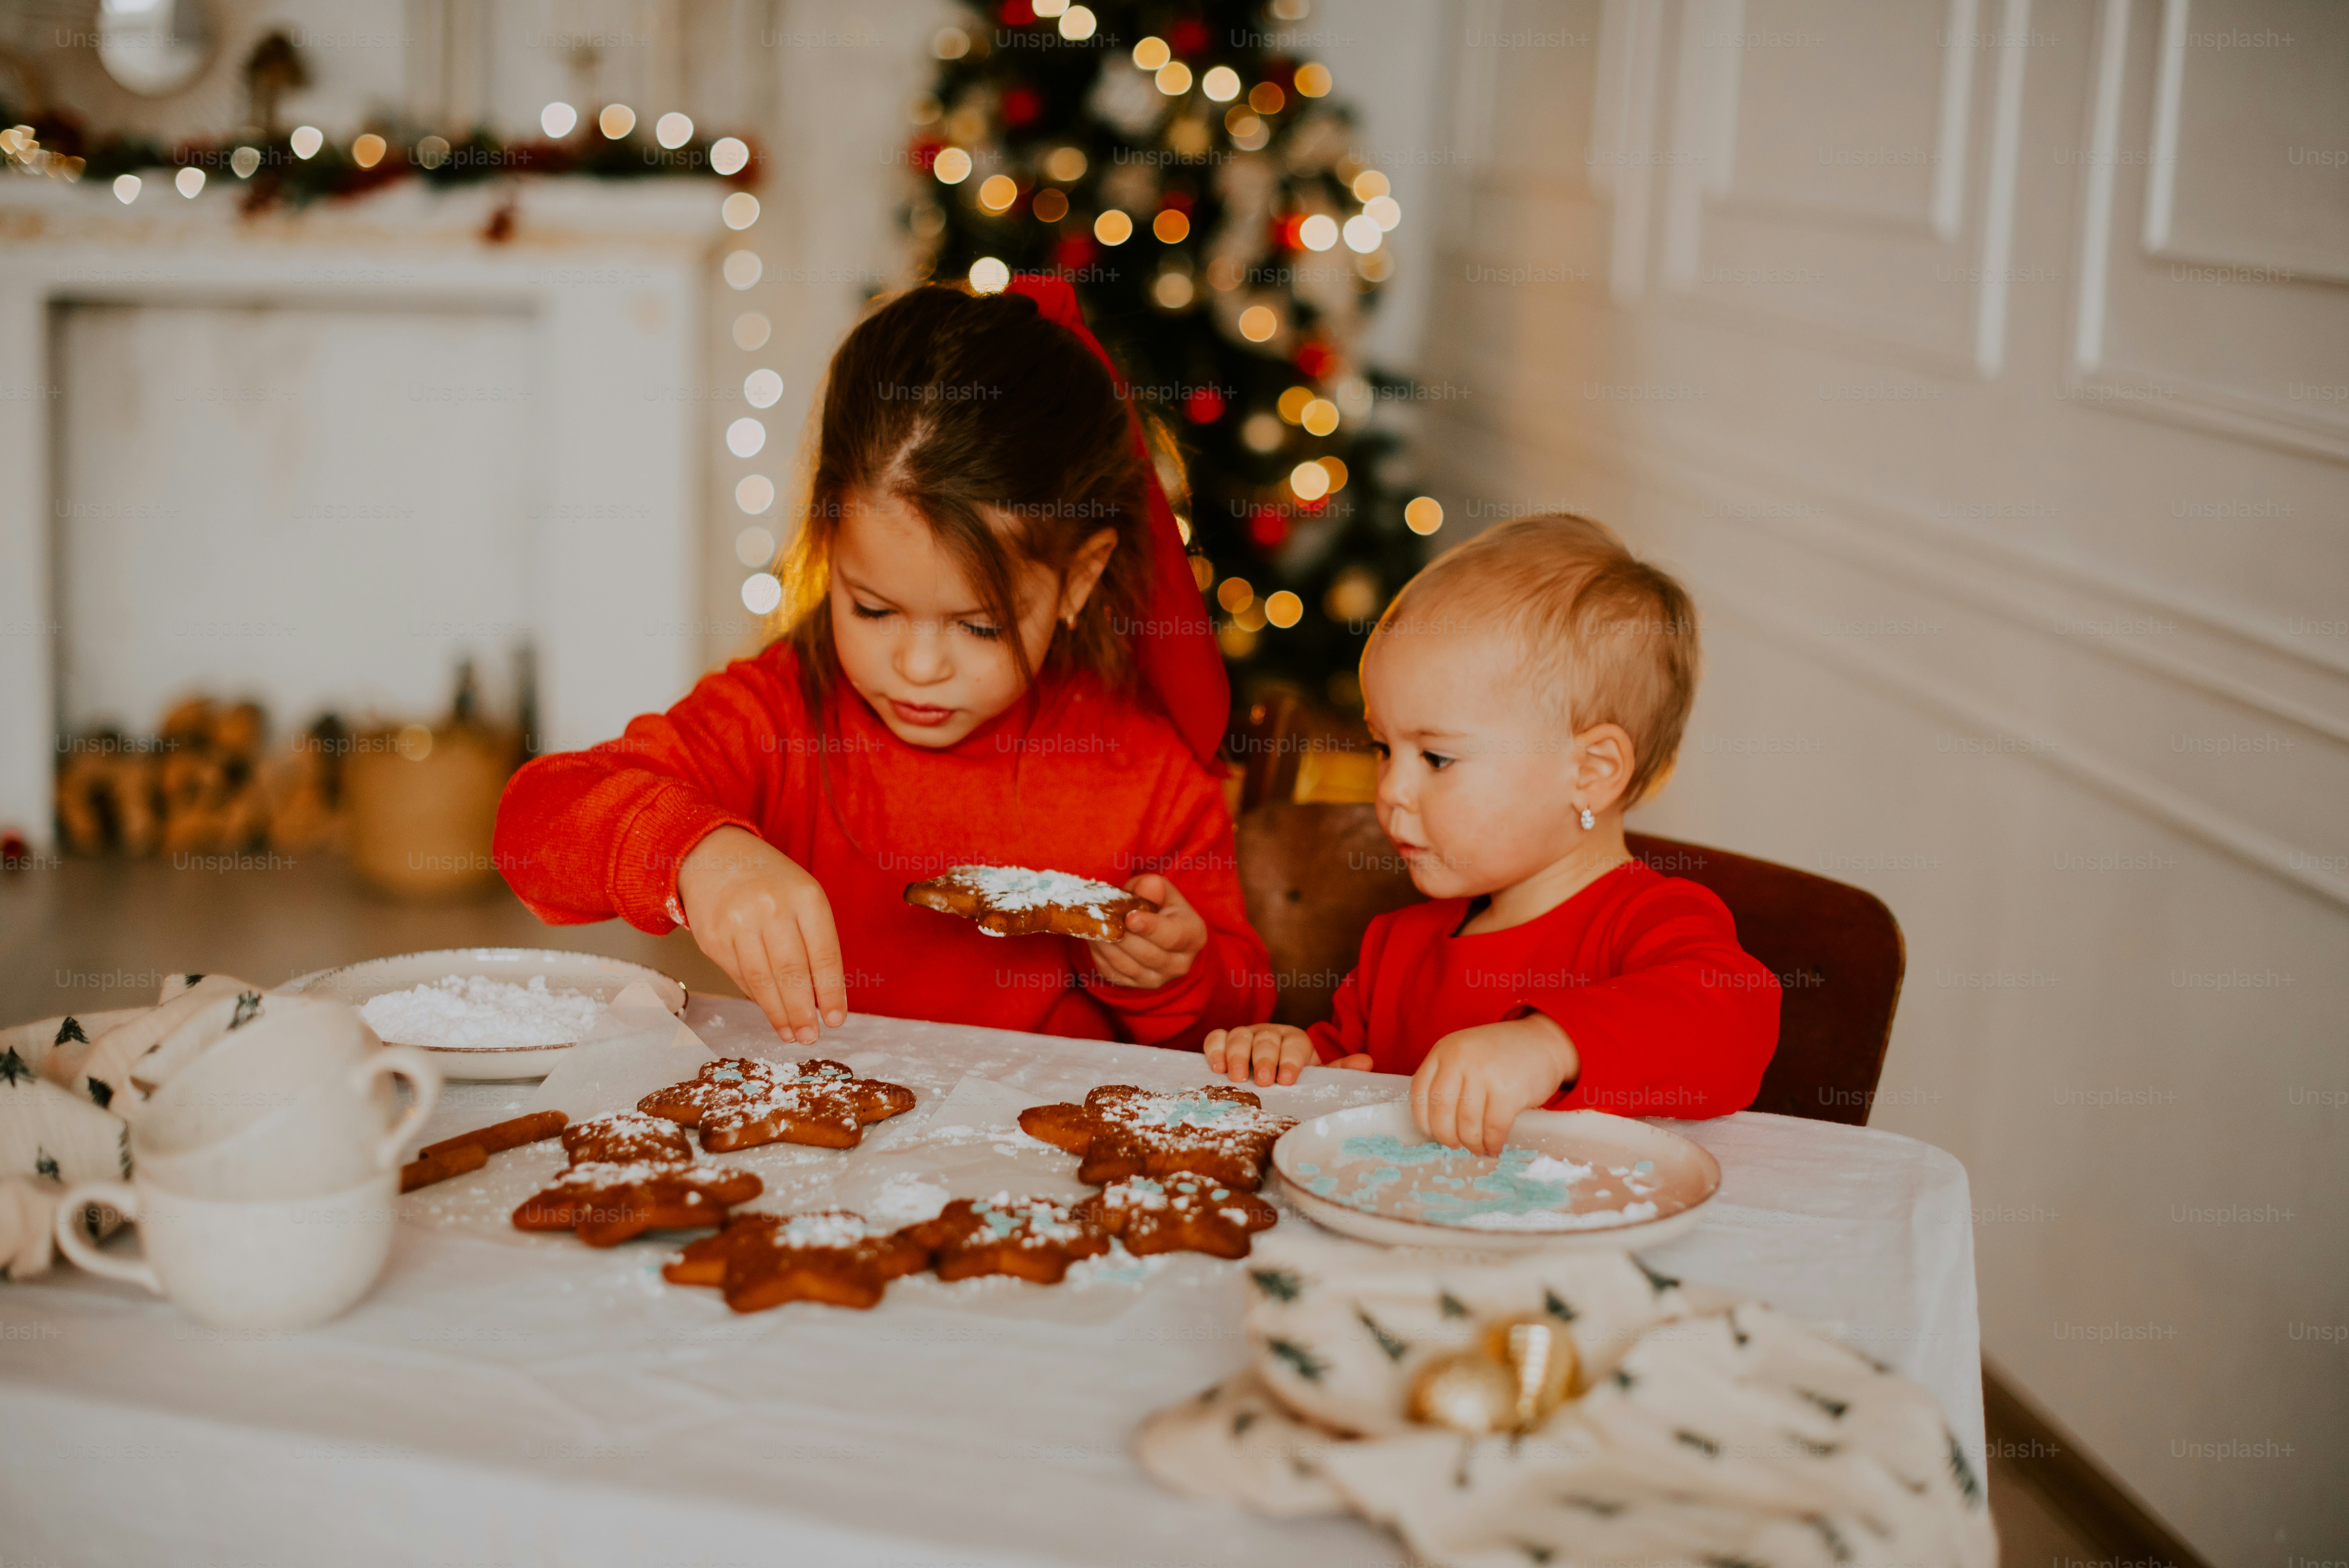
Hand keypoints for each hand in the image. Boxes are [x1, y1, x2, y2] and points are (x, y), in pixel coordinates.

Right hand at [674, 826, 845, 1044]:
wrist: (713, 856)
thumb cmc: (769, 882)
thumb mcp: (802, 897)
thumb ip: (815, 941)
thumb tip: (823, 999)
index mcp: (805, 896)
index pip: (824, 954)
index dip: (831, 992)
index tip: (836, 1020)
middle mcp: (771, 907)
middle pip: (792, 972)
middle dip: (803, 1012)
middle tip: (811, 1037)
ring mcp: (738, 922)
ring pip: (763, 980)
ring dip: (779, 1014)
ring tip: (791, 1034)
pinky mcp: (712, 938)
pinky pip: (739, 977)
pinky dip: (756, 998)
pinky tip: (769, 1011)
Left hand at [1089, 873, 1208, 989]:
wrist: (1158, 932)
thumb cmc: (1161, 907)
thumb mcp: (1163, 891)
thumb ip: (1154, 887)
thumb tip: (1146, 887)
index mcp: (1193, 937)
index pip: (1172, 936)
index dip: (1150, 927)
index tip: (1129, 918)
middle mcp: (1179, 964)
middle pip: (1146, 954)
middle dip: (1121, 935)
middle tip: (1101, 918)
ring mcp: (1157, 979)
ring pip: (1126, 966)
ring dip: (1106, 945)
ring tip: (1094, 926)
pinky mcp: (1136, 986)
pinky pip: (1113, 973)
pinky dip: (1100, 955)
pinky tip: (1095, 938)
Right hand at [1203, 1023, 1372, 1086]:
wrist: (1269, 1068)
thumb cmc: (1293, 1074)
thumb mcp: (1316, 1074)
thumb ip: (1338, 1070)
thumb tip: (1367, 1062)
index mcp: (1295, 1039)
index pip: (1295, 1043)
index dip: (1291, 1059)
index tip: (1287, 1079)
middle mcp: (1270, 1033)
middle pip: (1266, 1039)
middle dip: (1264, 1059)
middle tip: (1263, 1081)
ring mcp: (1245, 1034)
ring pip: (1239, 1036)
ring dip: (1238, 1055)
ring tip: (1238, 1078)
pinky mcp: (1224, 1039)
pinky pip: (1216, 1037)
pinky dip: (1215, 1049)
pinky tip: (1217, 1067)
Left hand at [1410, 1014, 1578, 1154]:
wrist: (1542, 1043)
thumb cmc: (1500, 1055)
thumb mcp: (1466, 1054)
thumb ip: (1448, 1078)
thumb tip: (1436, 1126)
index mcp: (1444, 1050)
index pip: (1419, 1092)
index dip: (1424, 1119)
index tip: (1432, 1133)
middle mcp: (1460, 1059)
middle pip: (1441, 1112)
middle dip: (1446, 1137)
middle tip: (1454, 1145)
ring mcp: (1484, 1074)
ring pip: (1467, 1124)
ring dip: (1472, 1143)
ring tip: (1477, 1148)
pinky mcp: (1509, 1092)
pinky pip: (1494, 1129)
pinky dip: (1492, 1143)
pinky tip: (1494, 1147)